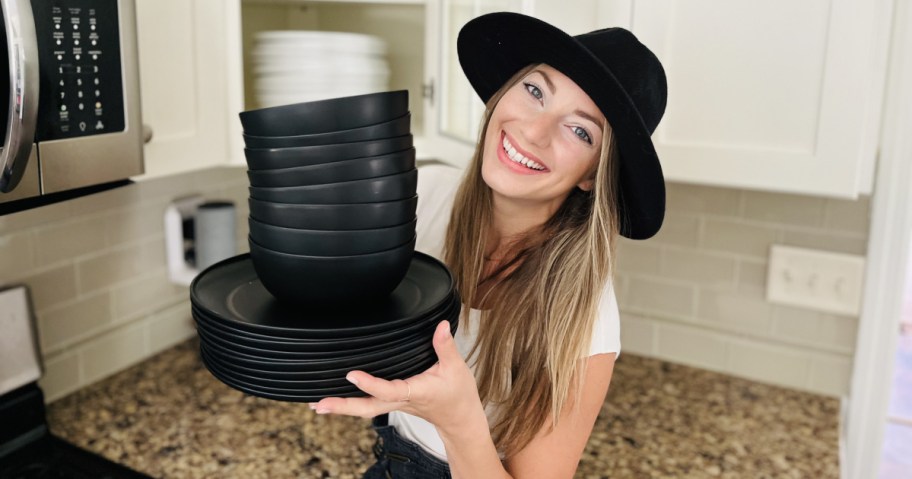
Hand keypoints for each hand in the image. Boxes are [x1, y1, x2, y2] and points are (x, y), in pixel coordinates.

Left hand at [310, 320, 483, 433]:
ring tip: (317, 404)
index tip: (351, 374)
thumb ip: (445, 346)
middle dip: (343, 407)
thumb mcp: (456, 368)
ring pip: (365, 409)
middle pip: (368, 408)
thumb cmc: (457, 394)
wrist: (459, 418)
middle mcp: (401, 401)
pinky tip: (335, 401)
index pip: (389, 390)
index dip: (370, 383)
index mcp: (416, 392)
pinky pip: (368, 406)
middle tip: (320, 404)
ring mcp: (395, 405)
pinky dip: (349, 405)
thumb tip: (441, 325)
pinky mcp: (392, 404)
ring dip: (341, 408)